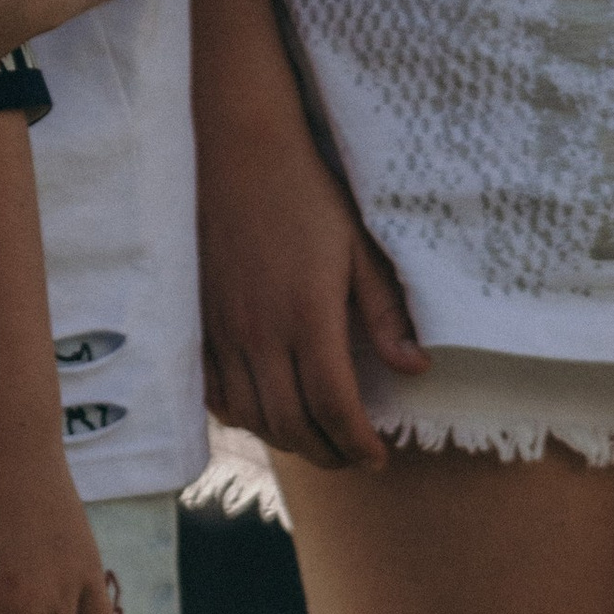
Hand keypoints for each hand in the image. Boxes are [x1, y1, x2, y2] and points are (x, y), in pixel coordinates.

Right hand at [199, 115, 423, 470]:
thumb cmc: (305, 196)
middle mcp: (260, 334)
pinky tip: (265, 413)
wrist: (237, 156)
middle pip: (291, 424)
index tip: (377, 456)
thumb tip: (414, 367)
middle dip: (326, 453)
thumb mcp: (359, 248)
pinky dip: (241, 416)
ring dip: (286, 440)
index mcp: (307, 317)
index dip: (357, 442)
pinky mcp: (199, 324)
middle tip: (352, 457)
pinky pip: (215, 393)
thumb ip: (384, 312)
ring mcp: (223, 332)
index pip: (333, 406)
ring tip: (316, 441)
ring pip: (251, 416)